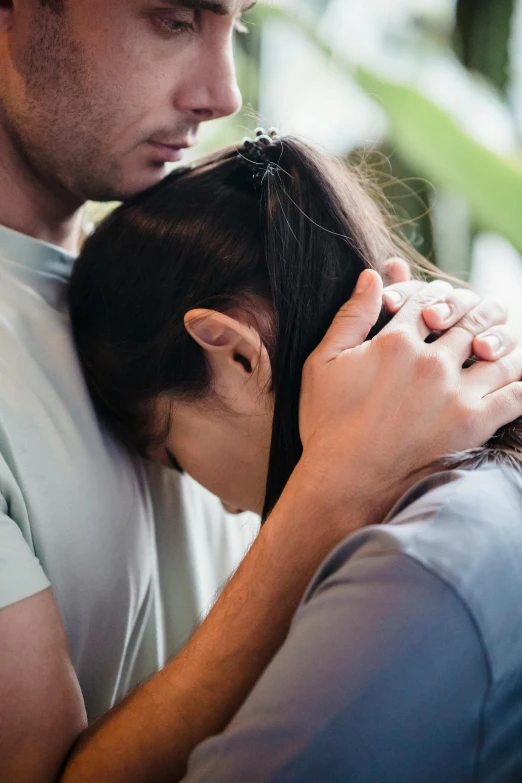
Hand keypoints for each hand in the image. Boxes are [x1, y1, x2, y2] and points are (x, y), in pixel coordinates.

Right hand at [298, 269, 521, 525]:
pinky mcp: (474, 424)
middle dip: (473, 312)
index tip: (436, 308)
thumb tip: (373, 275)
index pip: (428, 300)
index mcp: (394, 342)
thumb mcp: (322, 364)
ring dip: (502, 341)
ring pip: (499, 349)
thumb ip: (351, 316)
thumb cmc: (327, 425)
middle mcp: (430, 362)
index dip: (434, 296)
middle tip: (475, 318)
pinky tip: (518, 377)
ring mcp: (456, 393)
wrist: (345, 483)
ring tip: (497, 345)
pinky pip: (516, 394)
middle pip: (468, 318)